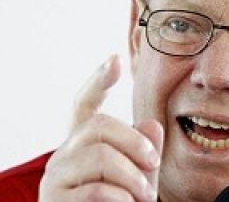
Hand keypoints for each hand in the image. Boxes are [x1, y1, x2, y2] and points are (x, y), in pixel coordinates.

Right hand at [39, 55, 162, 201]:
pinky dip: (122, 198)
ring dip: (133, 176)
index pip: (85, 105)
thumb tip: (152, 126)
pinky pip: (97, 189)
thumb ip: (145, 151)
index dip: (98, 81)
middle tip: (154, 164)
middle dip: (134, 142)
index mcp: (85, 144)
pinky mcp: (55, 201)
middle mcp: (64, 154)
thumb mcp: (141, 176)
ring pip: (100, 156)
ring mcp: (56, 177)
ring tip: (144, 193)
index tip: (115, 60)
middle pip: (99, 125)